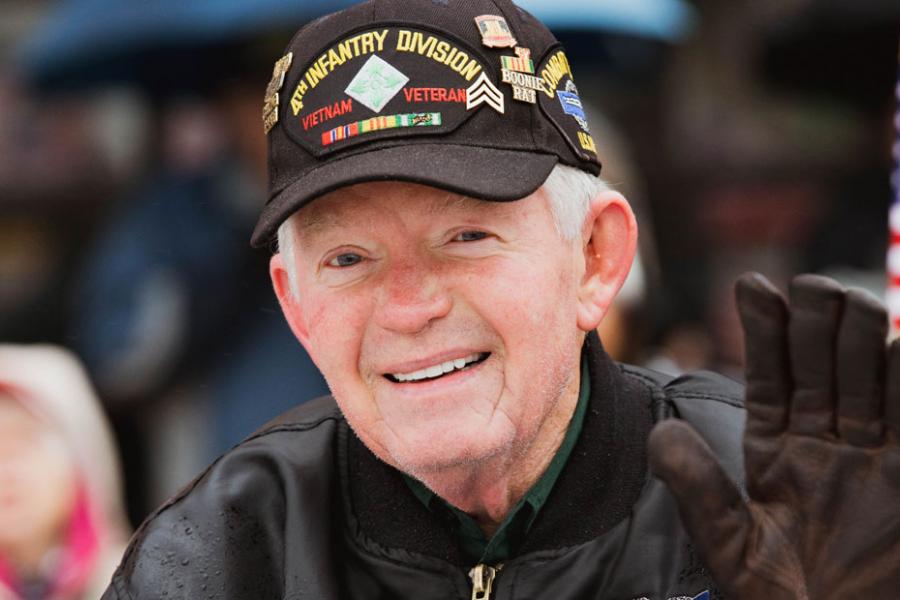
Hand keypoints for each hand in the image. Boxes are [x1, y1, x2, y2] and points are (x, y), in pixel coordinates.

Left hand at [648, 273, 899, 598]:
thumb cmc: (779, 597)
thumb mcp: (728, 542)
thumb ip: (697, 487)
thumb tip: (659, 433)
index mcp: (776, 449)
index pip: (771, 376)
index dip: (764, 329)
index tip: (753, 286)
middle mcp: (825, 441)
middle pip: (824, 363)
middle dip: (818, 320)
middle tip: (812, 291)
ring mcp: (873, 453)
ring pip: (869, 376)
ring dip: (860, 334)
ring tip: (845, 302)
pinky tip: (899, 342)